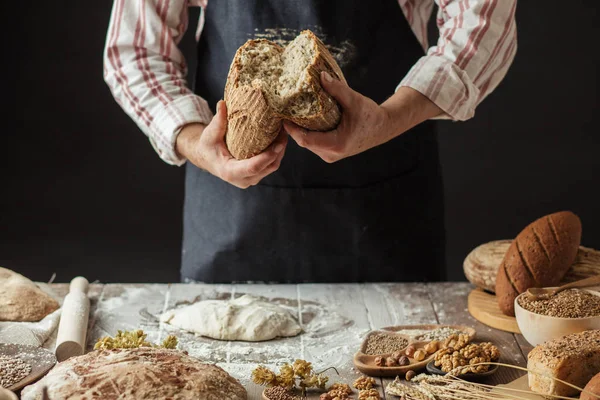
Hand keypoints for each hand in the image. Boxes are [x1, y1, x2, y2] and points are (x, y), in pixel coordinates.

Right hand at [176, 100, 287, 188]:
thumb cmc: (208, 146)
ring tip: (284, 132)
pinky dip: (277, 153)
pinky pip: (271, 165)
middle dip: (279, 150)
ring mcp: (251, 179)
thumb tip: (222, 103)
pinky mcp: (256, 175)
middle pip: (268, 167)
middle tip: (285, 131)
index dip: (267, 156)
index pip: (253, 167)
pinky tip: (279, 138)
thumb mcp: (210, 133)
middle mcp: (243, 180)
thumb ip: (218, 120)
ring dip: (281, 151)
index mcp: (230, 172)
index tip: (278, 143)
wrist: (207, 157)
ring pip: (272, 167)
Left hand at [284, 71, 441, 162]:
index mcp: (336, 144)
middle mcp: (331, 154)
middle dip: (293, 128)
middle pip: (304, 142)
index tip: (283, 115)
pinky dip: (308, 133)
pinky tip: (302, 120)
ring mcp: (330, 155)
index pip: (305, 140)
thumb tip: (320, 75)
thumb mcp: (354, 100)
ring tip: (290, 114)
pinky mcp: (331, 153)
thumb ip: (337, 89)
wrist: (382, 128)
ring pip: (308, 144)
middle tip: (283, 111)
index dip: (292, 129)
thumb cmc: (370, 115)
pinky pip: (314, 144)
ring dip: (300, 131)